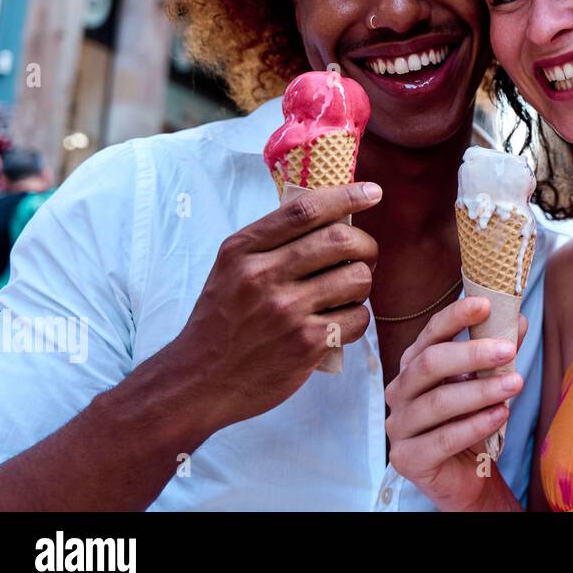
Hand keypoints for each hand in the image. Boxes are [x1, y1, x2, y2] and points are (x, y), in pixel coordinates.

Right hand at [170, 182, 381, 428]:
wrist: (199, 381)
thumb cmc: (223, 320)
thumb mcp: (231, 269)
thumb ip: (272, 241)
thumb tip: (334, 214)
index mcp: (242, 250)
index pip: (304, 209)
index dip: (346, 196)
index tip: (372, 192)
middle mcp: (262, 276)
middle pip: (340, 239)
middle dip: (365, 245)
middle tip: (364, 255)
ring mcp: (286, 311)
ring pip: (357, 278)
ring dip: (362, 283)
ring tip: (346, 293)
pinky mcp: (306, 343)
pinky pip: (358, 318)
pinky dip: (357, 318)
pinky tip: (338, 322)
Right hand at [385, 297, 527, 511]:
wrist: (465, 474)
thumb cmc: (470, 420)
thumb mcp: (485, 382)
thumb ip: (498, 354)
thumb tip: (520, 321)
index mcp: (414, 365)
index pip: (430, 333)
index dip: (455, 316)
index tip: (485, 304)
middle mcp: (400, 390)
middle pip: (430, 363)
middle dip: (472, 353)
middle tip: (508, 350)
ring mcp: (399, 425)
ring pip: (438, 401)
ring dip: (481, 391)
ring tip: (514, 384)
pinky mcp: (407, 458)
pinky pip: (442, 439)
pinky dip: (475, 424)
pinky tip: (500, 415)